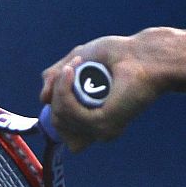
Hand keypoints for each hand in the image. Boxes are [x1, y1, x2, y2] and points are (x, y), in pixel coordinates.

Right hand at [40, 34, 161, 151]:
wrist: (142, 55)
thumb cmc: (116, 57)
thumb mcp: (76, 62)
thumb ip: (55, 79)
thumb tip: (43, 99)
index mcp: (93, 122)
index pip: (62, 130)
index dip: (56, 105)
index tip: (64, 78)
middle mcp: (97, 130)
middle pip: (56, 122)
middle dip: (56, 91)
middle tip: (72, 66)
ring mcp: (100, 129)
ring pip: (59, 116)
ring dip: (60, 87)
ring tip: (76, 64)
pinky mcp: (103, 123)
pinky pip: (68, 112)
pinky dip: (64, 89)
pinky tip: (71, 72)